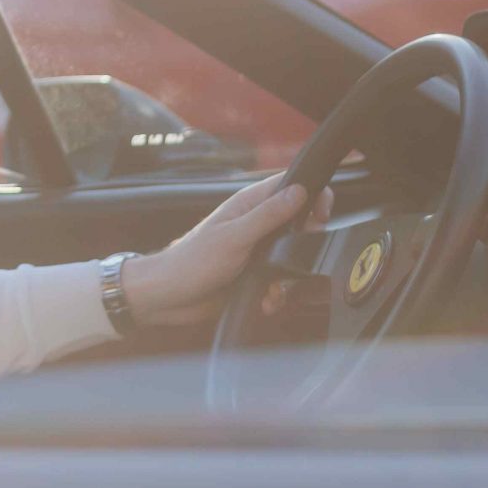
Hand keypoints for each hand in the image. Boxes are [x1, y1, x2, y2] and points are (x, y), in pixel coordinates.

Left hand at [118, 173, 332, 328]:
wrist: (167, 297)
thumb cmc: (191, 262)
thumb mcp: (234, 238)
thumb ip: (268, 215)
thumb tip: (299, 191)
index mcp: (248, 205)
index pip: (289, 186)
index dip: (311, 194)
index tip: (321, 215)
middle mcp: (254, 225)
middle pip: (298, 224)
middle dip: (304, 245)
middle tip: (298, 258)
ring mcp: (254, 250)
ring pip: (291, 257)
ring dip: (289, 277)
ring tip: (275, 288)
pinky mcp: (252, 275)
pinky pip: (278, 282)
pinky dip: (276, 294)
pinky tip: (265, 301)